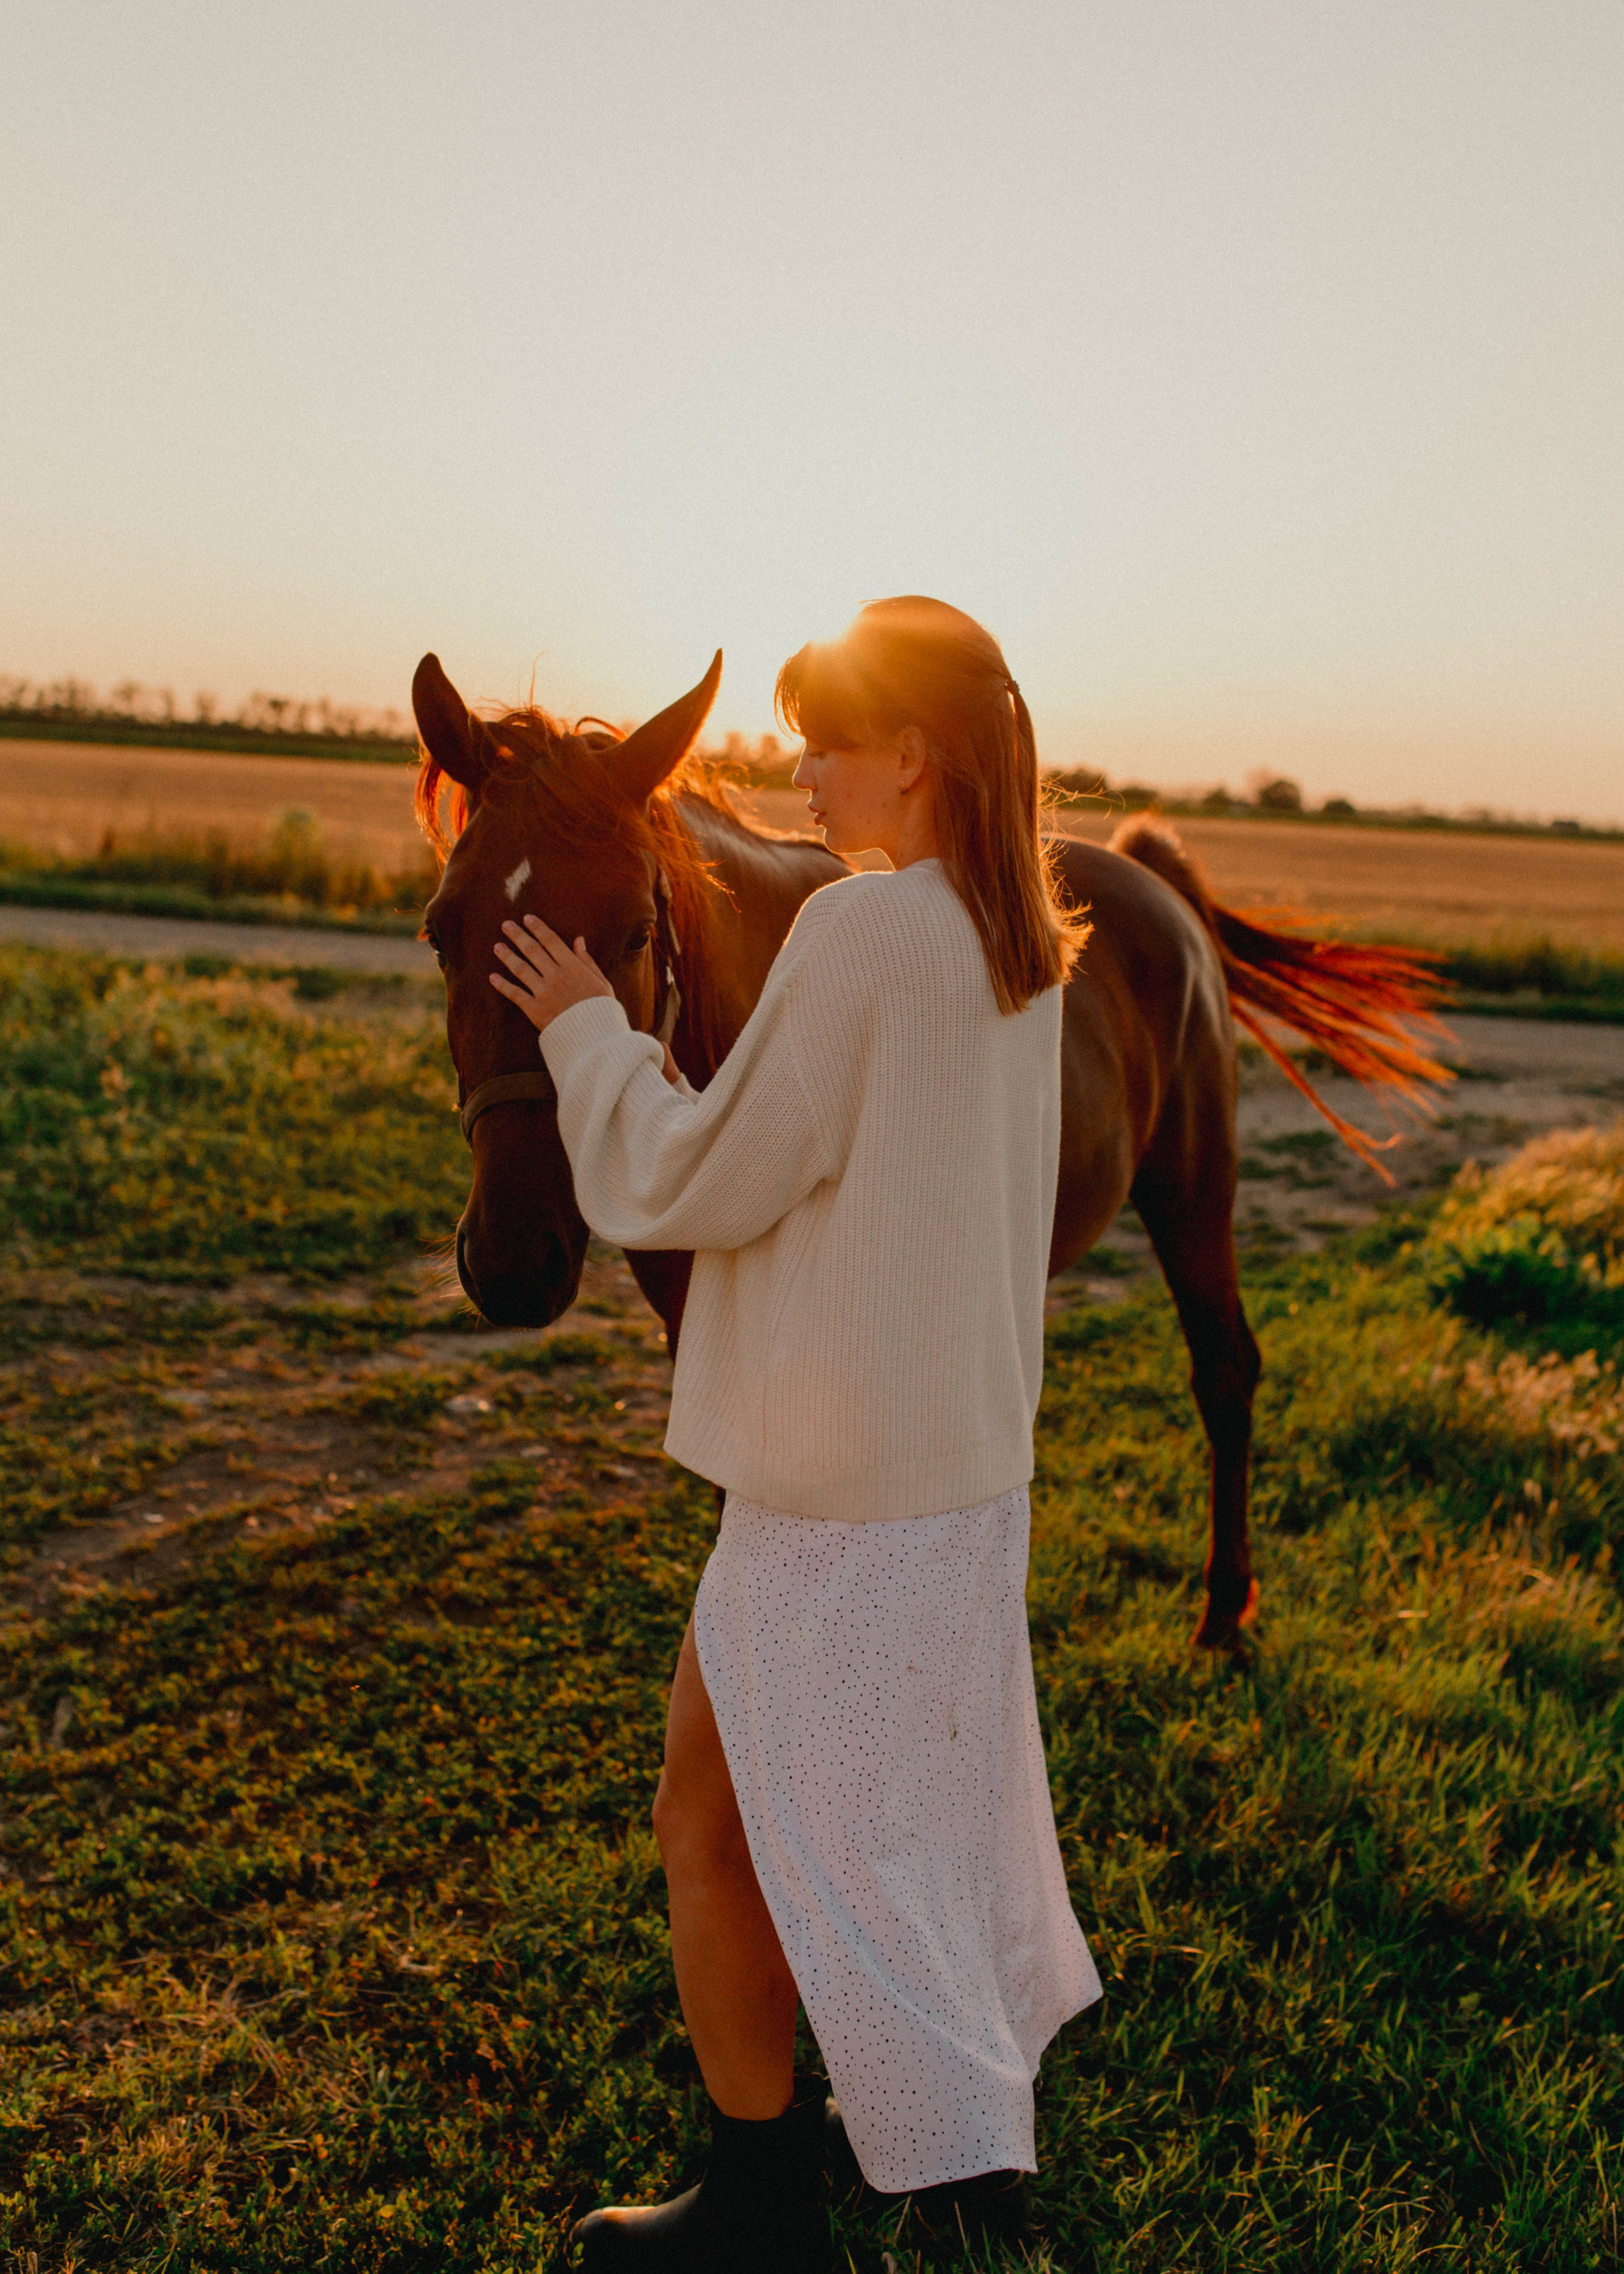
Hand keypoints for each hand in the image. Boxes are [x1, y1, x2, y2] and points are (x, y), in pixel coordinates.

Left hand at [490, 916, 613, 1031]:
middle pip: (533, 951)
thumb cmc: (601, 1010)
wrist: (596, 1038)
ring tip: (497, 946)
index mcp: (573, 967)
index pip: (552, 941)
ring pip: (521, 969)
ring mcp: (544, 992)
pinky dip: (503, 986)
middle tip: (506, 925)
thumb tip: (578, 940)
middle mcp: (556, 976)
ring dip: (507, 956)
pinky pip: (515, 995)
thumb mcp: (602, 983)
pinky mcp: (535, 1010)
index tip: (527, 918)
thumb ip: (588, 961)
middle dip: (518, 936)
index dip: (538, 928)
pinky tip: (492, 978)